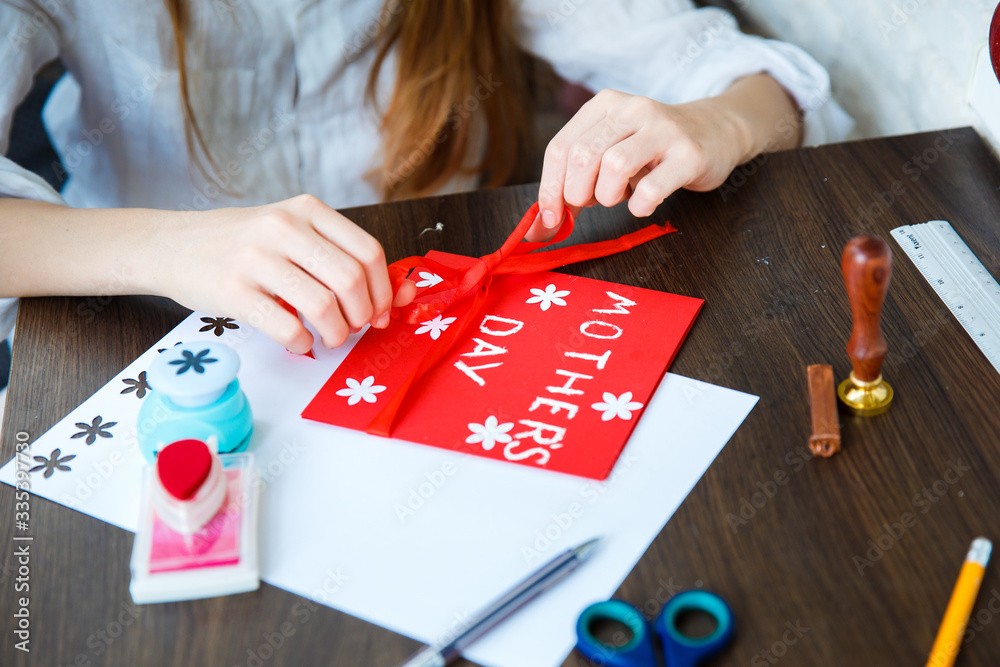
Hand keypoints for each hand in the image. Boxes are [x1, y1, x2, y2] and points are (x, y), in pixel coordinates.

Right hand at [155, 194, 412, 352]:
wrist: (173, 245)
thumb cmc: (245, 244)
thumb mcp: (293, 235)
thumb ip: (340, 258)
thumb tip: (404, 294)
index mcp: (307, 210)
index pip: (368, 252)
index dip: (384, 290)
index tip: (382, 313)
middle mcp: (283, 228)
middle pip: (351, 280)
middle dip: (364, 315)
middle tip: (356, 328)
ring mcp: (256, 258)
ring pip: (323, 306)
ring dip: (337, 334)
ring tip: (329, 338)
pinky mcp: (234, 291)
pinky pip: (287, 326)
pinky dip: (303, 342)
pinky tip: (300, 341)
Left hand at [532, 77, 801, 240]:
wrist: (717, 131)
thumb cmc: (653, 149)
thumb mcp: (612, 150)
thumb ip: (576, 180)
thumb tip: (540, 226)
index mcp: (604, 105)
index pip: (560, 148)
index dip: (549, 190)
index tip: (549, 220)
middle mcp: (632, 109)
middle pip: (582, 156)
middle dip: (577, 194)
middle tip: (592, 203)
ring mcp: (663, 129)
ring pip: (614, 166)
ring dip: (608, 196)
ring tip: (621, 196)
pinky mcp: (689, 154)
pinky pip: (650, 188)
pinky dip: (639, 205)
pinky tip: (643, 203)